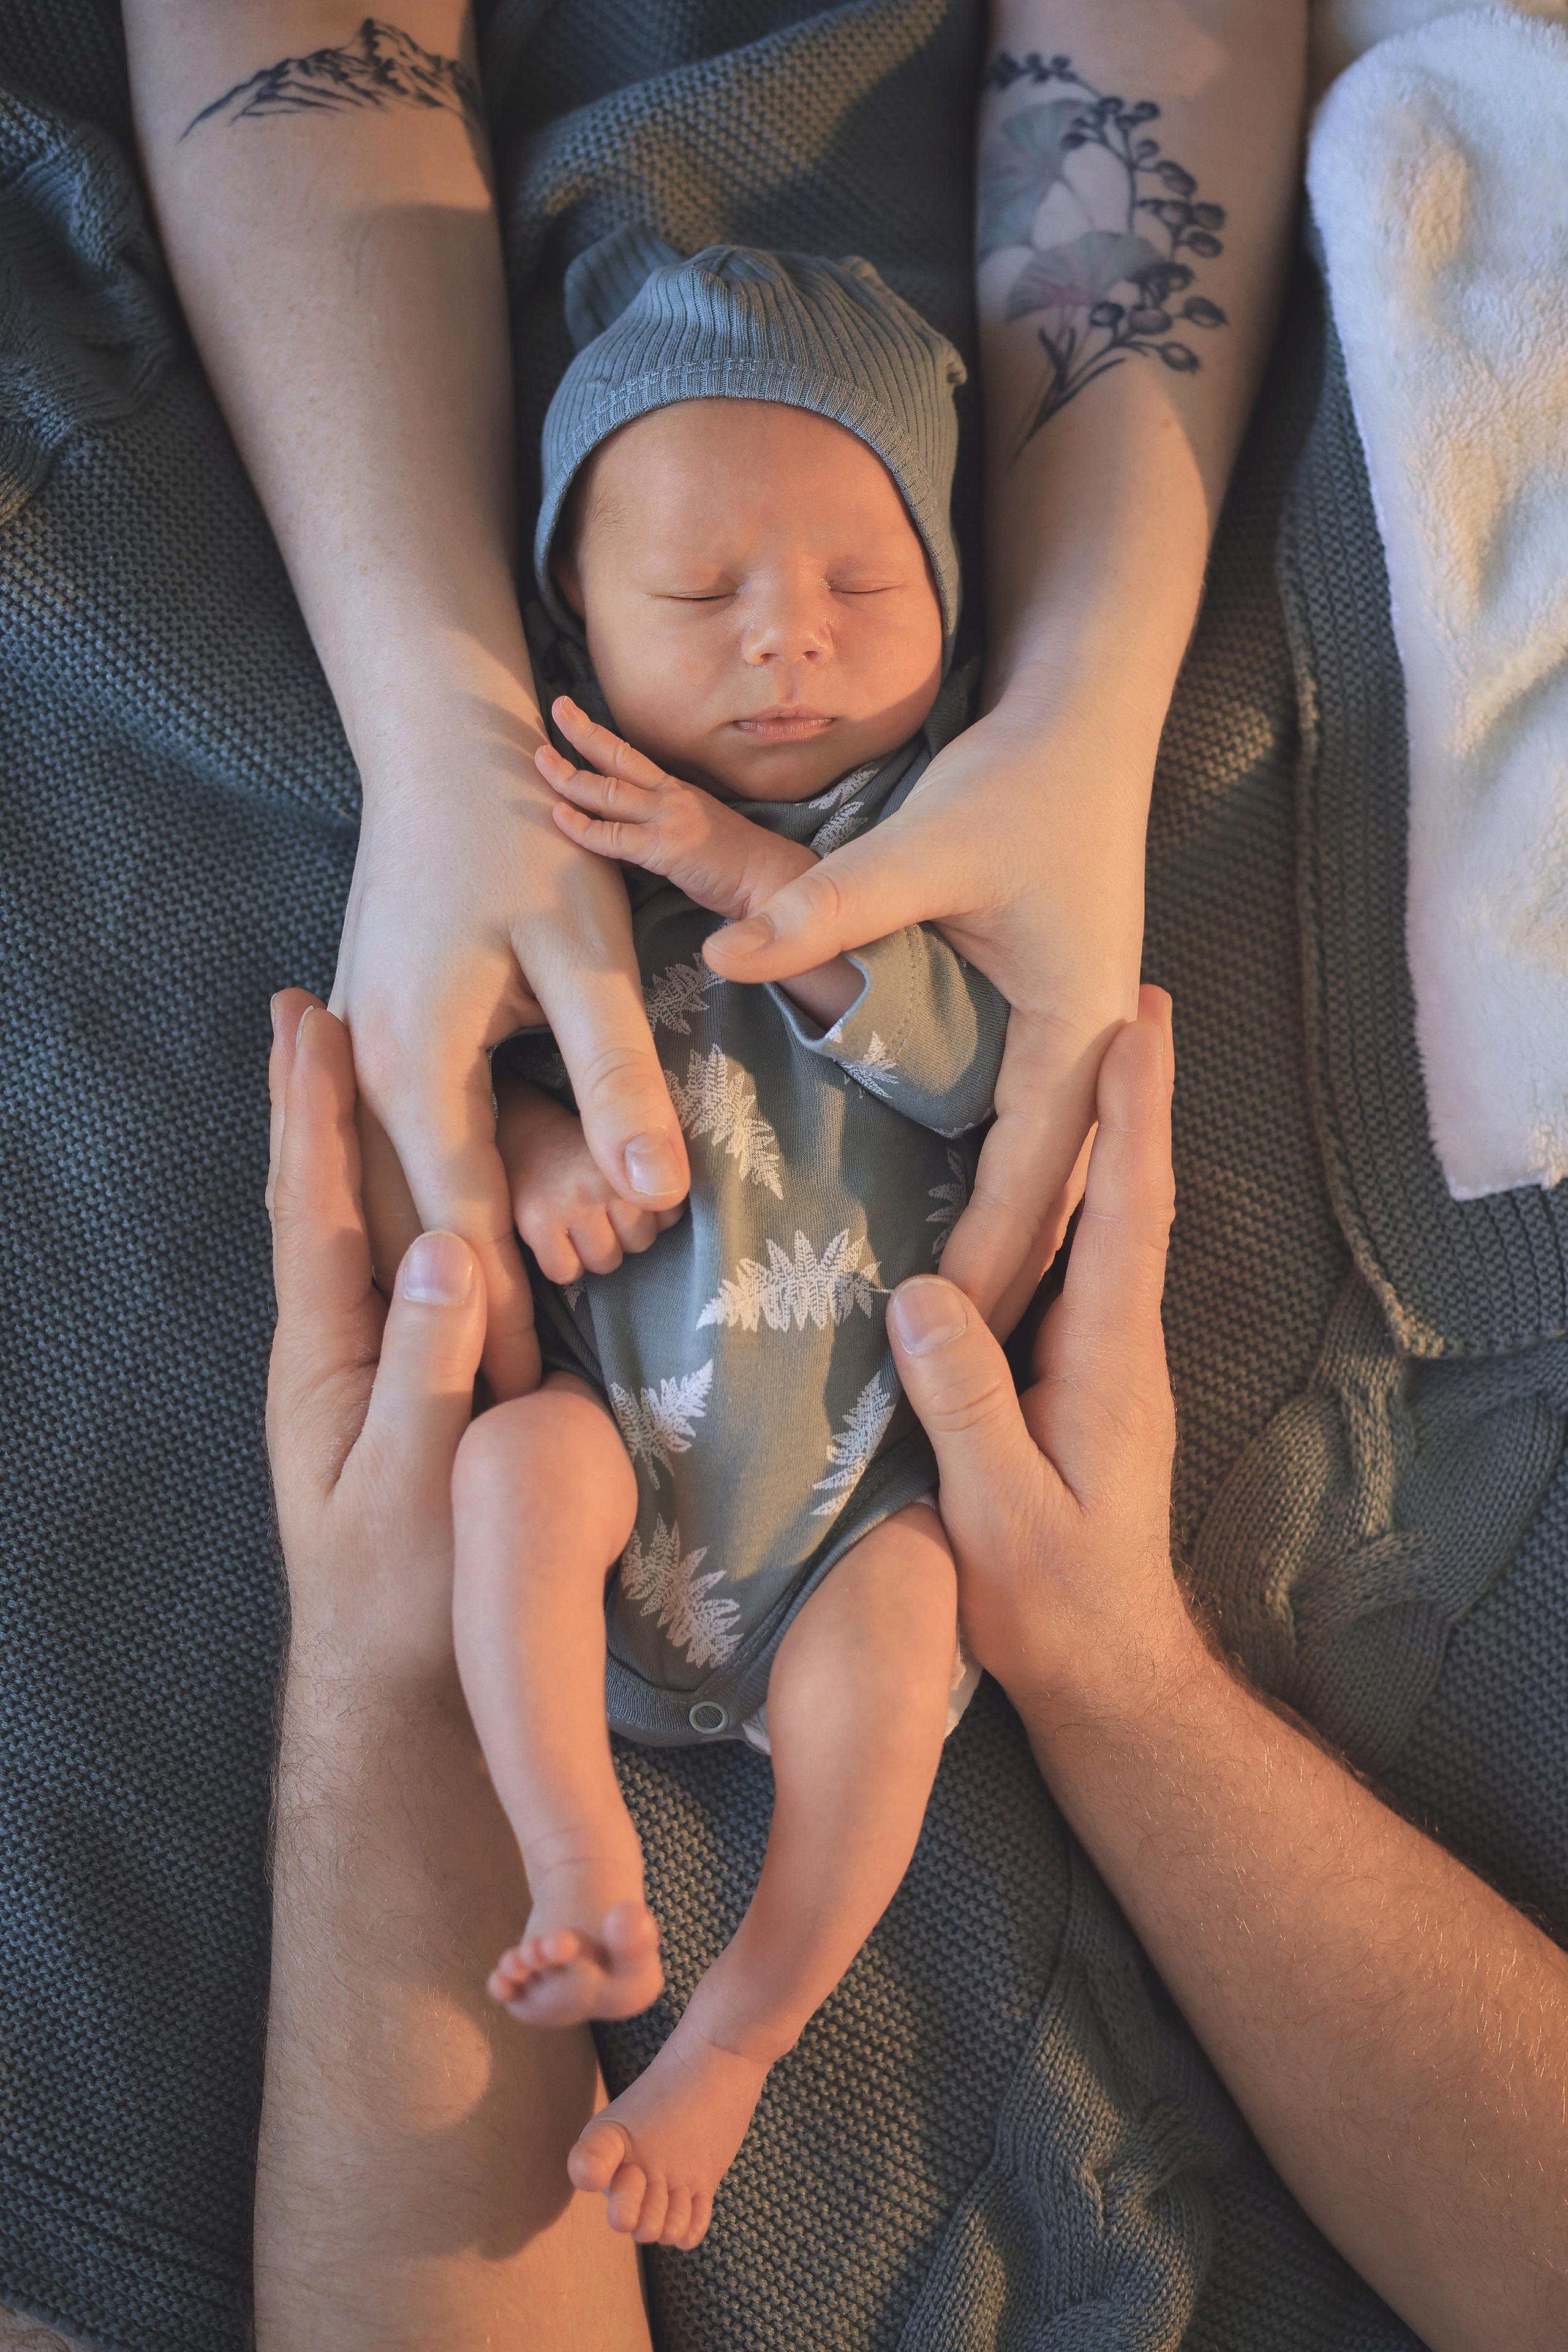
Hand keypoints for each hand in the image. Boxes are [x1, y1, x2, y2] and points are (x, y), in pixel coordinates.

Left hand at [266, 987, 493, 1678]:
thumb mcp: (419, 1483)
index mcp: (323, 1361)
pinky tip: (415, 1186)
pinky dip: (400, 1209)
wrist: (399, 1691)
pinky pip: (398, 1278)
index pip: (317, 1210)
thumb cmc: (407, 1599)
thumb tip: (448, 1248)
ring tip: (352, 1066)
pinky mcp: (407, 1396)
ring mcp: (363, 1373)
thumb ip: (429, 1369)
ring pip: (357, 1234)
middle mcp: (332, 1351)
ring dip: (354, 1143)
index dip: (314, 1112)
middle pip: (321, 1201)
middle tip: (309, 1007)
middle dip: (313, 1103)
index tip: (311, 1020)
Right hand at [332, 731, 689, 1404]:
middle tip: (521, 1414)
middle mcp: (371, 1075)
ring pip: (399, 1195)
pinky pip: (401, 1149)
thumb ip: (616, 1071)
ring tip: (499, 1358)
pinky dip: (436, 1203)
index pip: (460, 1227)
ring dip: (448, 1263)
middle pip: (416, 1228)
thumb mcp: (583, 950)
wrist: (442, 742)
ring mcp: (365, 1057)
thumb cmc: (522, 833)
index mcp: (414, 1067)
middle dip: (466, 1312)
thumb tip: (656, 1189)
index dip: (500, 1320)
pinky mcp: (382, 1039)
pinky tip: (475, 1247)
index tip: (534, 1412)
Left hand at [539, 697, 816, 919]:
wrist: (771, 880)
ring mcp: (669, 819)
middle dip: (581, 731)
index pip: (632, 757)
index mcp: (678, 791)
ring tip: (541, 760)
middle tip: (555, 710)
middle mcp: (671, 797)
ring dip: (569, 775)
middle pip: (618, 757)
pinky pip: (614, 837)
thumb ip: (658, 832)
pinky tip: (558, 816)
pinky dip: (582, 827)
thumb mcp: (695, 837)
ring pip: (608, 791)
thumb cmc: (737, 865)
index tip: (574, 717)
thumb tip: (623, 842)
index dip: (600, 737)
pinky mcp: (665, 849)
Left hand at [705, 689, 1152, 1329]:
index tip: (934, 1340)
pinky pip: (1026, 1134)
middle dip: (1002, 1289)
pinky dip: (997, 1190)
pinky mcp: (1051, 1027)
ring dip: (1004, 1248)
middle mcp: (1090, 1055)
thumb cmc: (1021, 784)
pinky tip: (954, 1227)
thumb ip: (830, 907)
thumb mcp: (928, 845)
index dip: (988, 1268)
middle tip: (934, 1375)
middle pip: (1049, 1202)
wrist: (1086, 727)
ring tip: (944, 1331)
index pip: (1034, 1184)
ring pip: (1043, 1176)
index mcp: (1079, 1036)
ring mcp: (1077, 1044)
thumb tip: (725, 956)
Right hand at [886, 988, 1195, 1714]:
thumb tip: (922, 1294)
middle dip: (1132, 1095)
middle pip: (1127, 1195)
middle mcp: (1117, 1342)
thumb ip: (967, 1409)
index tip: (1138, 1021)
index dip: (1133, 1115)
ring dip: (1104, 1136)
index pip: (1127, 1213)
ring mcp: (1102, 1359)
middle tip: (1129, 992)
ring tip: (1088, 1051)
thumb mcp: (999, 1515)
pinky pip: (1073, 1264)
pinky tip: (1036, 1176)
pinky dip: (1070, 1197)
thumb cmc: (1053, 1605)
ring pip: (1104, 1225)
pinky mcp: (1075, 1378)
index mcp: (1109, 1360)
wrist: (1108, 1669)